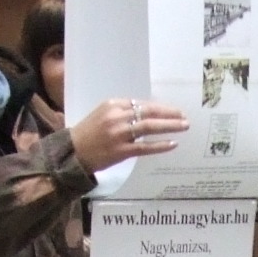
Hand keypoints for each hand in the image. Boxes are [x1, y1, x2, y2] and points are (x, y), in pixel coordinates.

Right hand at [69, 97, 184, 172]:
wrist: (72, 152)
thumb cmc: (88, 132)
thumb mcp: (102, 114)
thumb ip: (122, 112)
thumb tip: (146, 113)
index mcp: (113, 105)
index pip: (142, 104)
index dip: (160, 107)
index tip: (173, 110)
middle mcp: (117, 117)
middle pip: (149, 112)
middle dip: (169, 113)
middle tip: (184, 116)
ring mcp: (119, 134)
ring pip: (149, 127)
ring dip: (169, 126)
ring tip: (183, 126)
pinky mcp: (121, 151)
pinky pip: (145, 147)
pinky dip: (160, 145)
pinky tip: (173, 143)